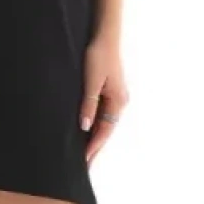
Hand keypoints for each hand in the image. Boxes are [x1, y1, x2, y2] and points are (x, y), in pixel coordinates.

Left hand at [79, 33, 128, 165]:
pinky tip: (86, 133)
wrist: (105, 36)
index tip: (85, 162)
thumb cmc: (98, 56)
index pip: (104, 131)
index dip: (94, 147)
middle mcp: (119, 102)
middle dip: (95, 148)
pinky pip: (102, 115)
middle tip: (84, 167)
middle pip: (106, 131)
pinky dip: (94, 126)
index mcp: (118, 102)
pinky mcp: (109, 92)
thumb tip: (85, 127)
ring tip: (84, 155)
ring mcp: (115, 97)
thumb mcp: (91, 81)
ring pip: (104, 124)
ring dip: (94, 139)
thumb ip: (88, 104)